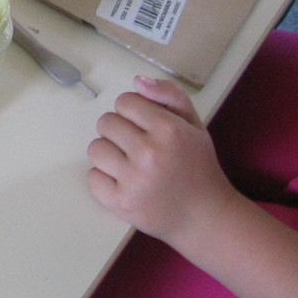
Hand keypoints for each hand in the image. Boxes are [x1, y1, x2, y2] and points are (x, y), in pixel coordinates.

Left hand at [86, 76, 239, 246]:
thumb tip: (137, 81)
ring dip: (109, 153)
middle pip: (106, 123)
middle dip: (119, 131)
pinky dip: (104, 178)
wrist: (205, 217)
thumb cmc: (198, 166)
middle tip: (137, 146)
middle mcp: (149, 153)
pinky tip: (124, 182)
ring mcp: (133, 180)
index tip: (145, 126)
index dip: (133, 111)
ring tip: (129, 164)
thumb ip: (170, 96)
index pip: (125, 101)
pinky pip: (92, 176)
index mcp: (168, 130)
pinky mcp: (120, 202)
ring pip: (95, 148)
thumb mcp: (194, 125)